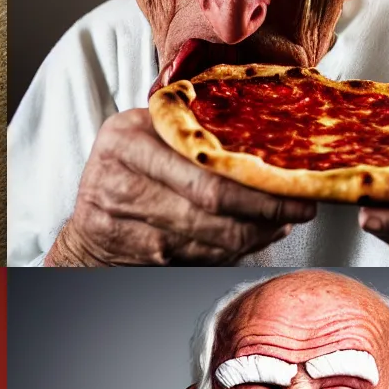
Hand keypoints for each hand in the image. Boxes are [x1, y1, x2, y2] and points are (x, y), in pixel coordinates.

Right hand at [47, 108, 317, 264]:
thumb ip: (193, 130)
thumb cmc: (130, 168)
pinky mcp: (134, 257)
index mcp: (127, 137)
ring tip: (280, 221)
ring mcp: (123, 223)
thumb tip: (272, 150)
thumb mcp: (149, 134)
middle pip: (210, 207)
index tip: (296, 187)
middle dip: (264, 212)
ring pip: (209, 238)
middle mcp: (119, 179)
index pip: (204, 170)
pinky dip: (232, 252)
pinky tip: (249, 237)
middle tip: (300, 209)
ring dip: (254, 234)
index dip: (256, 185)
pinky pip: (198, 257)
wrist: (89, 224)